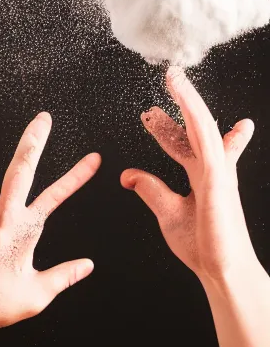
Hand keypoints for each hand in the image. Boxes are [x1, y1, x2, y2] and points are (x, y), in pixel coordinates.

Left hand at [0, 112, 99, 332]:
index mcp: (23, 230)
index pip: (57, 196)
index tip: (93, 159)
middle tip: (42, 119)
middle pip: (19, 172)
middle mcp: (0, 217)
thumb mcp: (39, 293)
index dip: (77, 176)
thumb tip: (87, 265)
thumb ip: (65, 275)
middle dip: (33, 142)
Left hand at [120, 66, 257, 281]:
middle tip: (171, 79)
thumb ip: (149, 188)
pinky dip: (194, 115)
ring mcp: (217, 169)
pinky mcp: (218, 176)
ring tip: (173, 76)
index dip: (169, 127)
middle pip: (194, 127)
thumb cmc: (201, 244)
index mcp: (200, 175)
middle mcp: (211, 167)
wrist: (220, 270)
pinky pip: (204, 138)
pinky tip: (184, 95)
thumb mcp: (166, 210)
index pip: (183, 143)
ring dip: (187, 98)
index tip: (153, 115)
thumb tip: (127, 175)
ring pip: (201, 124)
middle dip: (184, 102)